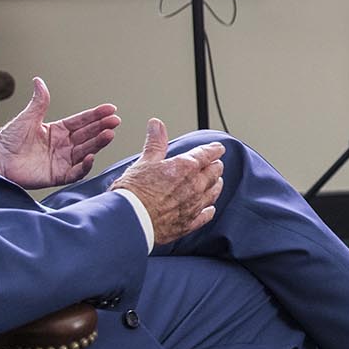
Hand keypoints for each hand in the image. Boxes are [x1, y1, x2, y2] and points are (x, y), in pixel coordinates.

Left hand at [0, 77, 120, 188]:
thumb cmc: (9, 139)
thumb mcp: (27, 117)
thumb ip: (39, 101)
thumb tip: (39, 80)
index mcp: (58, 130)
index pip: (81, 121)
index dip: (96, 115)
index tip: (110, 109)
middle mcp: (63, 145)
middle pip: (88, 135)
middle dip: (102, 128)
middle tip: (115, 121)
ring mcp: (62, 160)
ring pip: (86, 151)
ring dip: (98, 143)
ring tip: (109, 134)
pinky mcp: (58, 175)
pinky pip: (76, 171)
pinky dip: (85, 166)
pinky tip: (91, 156)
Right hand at [110, 120, 223, 245]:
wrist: (130, 221)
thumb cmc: (133, 192)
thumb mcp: (144, 162)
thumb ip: (155, 143)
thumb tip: (157, 124)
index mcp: (185, 167)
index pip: (207, 154)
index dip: (214, 149)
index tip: (218, 148)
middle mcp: (194, 186)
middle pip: (214, 173)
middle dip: (216, 166)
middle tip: (216, 163)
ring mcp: (194, 206)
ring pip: (213, 193)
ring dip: (216, 185)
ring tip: (216, 182)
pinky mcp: (189, 223)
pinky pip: (205, 215)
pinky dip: (209, 209)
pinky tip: (209, 209)